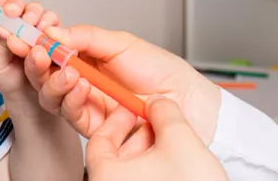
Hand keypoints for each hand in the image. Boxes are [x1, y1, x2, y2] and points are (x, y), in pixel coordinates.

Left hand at [0, 0, 62, 105]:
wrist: (26, 96)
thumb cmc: (6, 77)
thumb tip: (5, 29)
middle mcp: (17, 21)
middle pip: (19, 5)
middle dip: (18, 6)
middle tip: (15, 13)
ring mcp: (36, 27)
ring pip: (38, 12)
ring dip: (36, 15)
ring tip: (34, 26)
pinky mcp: (53, 34)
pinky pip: (55, 25)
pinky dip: (52, 27)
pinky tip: (47, 33)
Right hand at [22, 24, 221, 147]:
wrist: (186, 99)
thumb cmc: (160, 70)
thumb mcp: (121, 43)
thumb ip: (85, 37)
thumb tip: (53, 32)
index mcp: (85, 56)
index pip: (50, 49)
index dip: (34, 43)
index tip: (24, 34)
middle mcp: (80, 79)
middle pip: (43, 73)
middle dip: (34, 62)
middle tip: (35, 52)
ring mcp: (84, 103)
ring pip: (50, 95)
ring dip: (51, 80)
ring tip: (65, 68)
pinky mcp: (91, 125)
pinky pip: (69, 114)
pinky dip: (70, 98)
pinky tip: (80, 84)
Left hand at [85, 96, 227, 180]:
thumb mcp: (180, 140)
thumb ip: (164, 113)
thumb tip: (159, 103)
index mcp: (105, 176)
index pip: (97, 140)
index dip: (117, 120)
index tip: (131, 110)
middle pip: (114, 156)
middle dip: (137, 135)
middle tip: (154, 124)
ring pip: (129, 172)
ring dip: (148, 153)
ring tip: (171, 144)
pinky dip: (153, 171)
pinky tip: (175, 165)